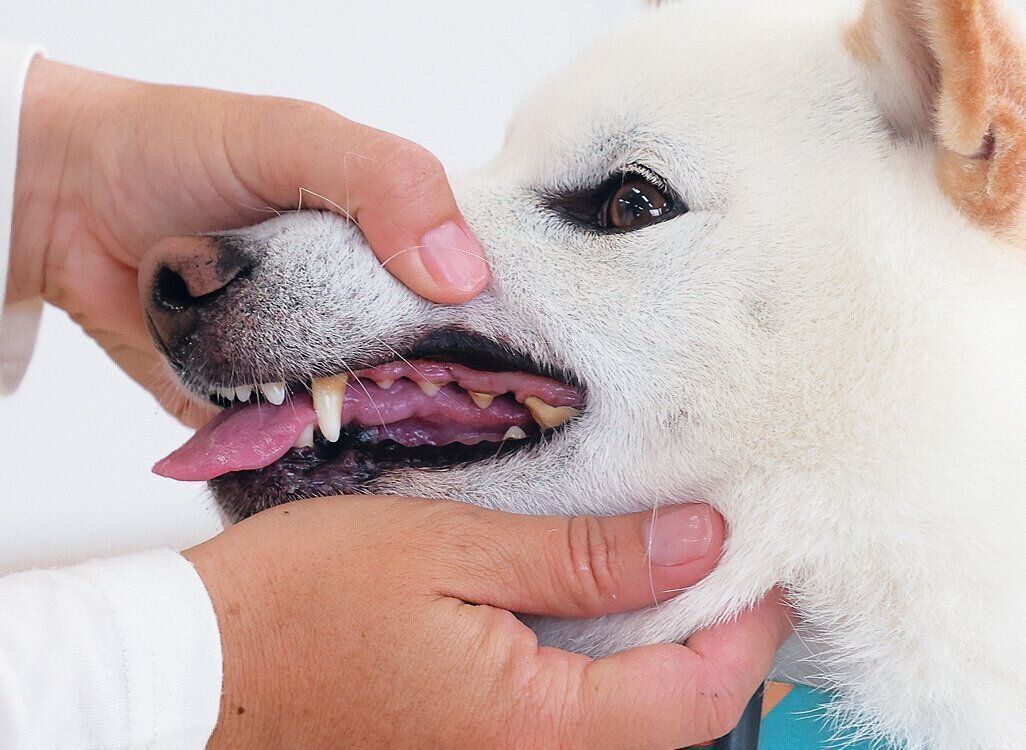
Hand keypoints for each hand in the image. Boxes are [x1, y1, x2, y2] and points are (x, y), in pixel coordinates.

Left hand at [10, 59, 488, 424]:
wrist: (67, 200)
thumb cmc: (183, 150)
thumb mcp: (296, 139)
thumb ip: (386, 185)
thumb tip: (462, 278)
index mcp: (391, 244)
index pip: (473, 300)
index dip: (504, 336)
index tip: (522, 378)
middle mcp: (362, 308)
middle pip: (430, 373)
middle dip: (444, 401)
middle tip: (451, 419)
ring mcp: (313, 364)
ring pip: (371, 421)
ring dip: (380, 437)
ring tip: (389, 446)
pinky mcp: (260, 412)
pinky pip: (299, 452)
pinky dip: (312, 464)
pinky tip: (333, 466)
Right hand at [184, 497, 789, 748]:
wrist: (204, 665)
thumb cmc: (305, 600)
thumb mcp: (452, 549)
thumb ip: (583, 556)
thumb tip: (698, 542)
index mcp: (533, 725)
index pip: (695, 695)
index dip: (748, 628)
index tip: (766, 561)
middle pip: (674, 725)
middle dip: (716, 645)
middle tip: (726, 560)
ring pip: (626, 730)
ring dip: (664, 660)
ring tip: (671, 575)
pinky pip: (570, 729)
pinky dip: (606, 675)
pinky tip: (596, 615)